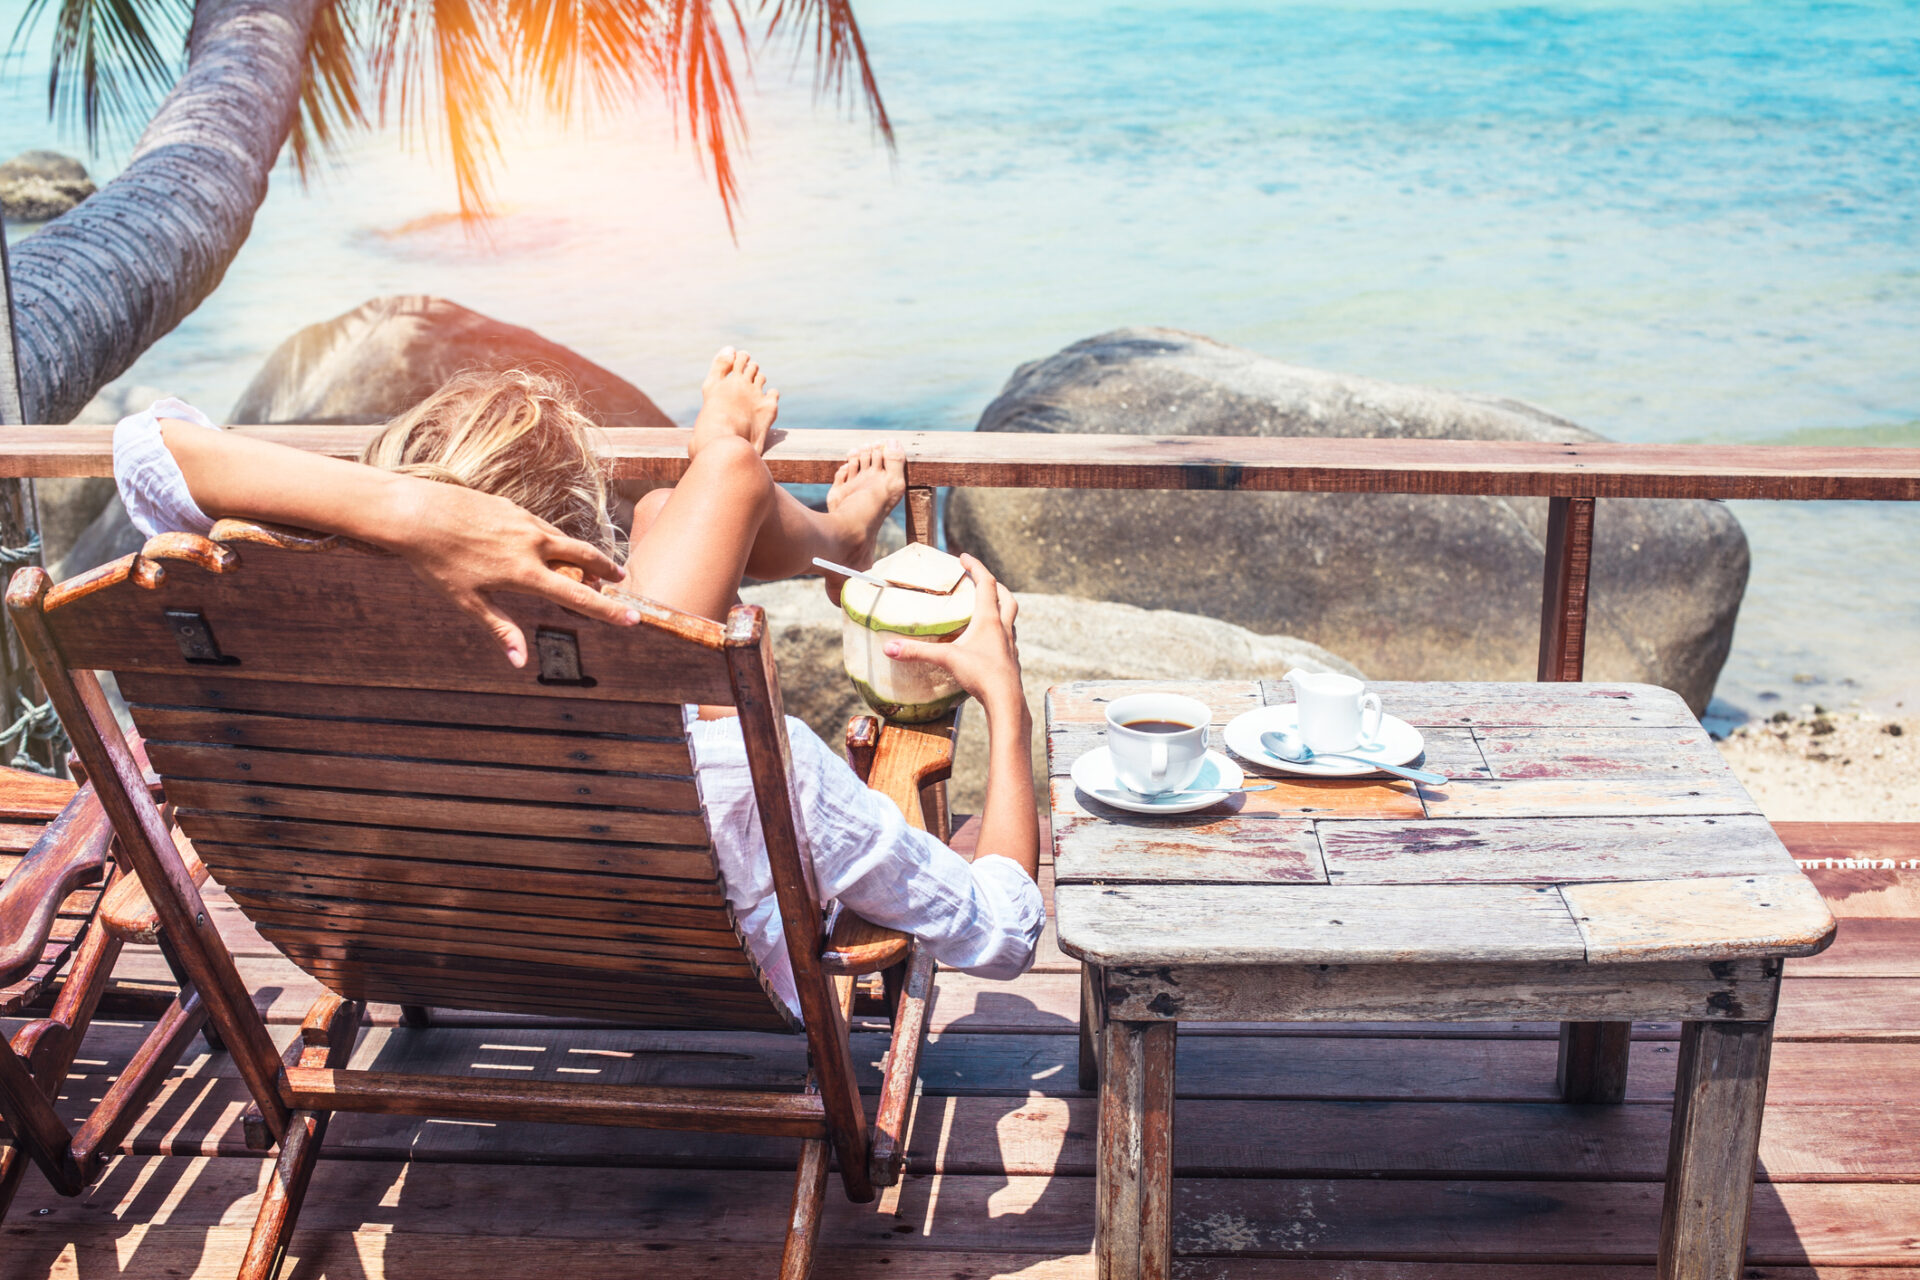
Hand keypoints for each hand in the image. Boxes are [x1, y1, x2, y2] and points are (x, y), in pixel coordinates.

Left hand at [378, 478, 639, 667]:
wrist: (415, 513)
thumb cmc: (437, 562)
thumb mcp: (468, 601)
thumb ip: (501, 628)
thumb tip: (520, 661)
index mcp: (525, 572)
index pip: (579, 596)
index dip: (609, 610)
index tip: (634, 618)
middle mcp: (533, 543)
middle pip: (585, 555)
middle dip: (607, 568)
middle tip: (619, 579)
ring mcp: (523, 521)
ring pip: (563, 539)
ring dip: (579, 553)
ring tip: (584, 564)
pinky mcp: (510, 506)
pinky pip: (541, 526)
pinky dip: (551, 539)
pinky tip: (541, 544)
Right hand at [882, 555, 1025, 715]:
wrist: (1006, 701)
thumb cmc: (981, 675)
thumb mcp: (946, 659)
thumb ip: (917, 652)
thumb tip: (889, 647)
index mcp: (988, 620)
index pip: (986, 583)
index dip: (976, 567)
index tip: (963, 557)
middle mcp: (1002, 628)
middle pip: (1005, 597)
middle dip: (994, 584)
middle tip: (980, 580)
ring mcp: (1009, 644)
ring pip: (1009, 617)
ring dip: (1000, 607)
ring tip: (985, 608)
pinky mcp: (1010, 660)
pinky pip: (1007, 638)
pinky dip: (999, 632)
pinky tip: (988, 642)